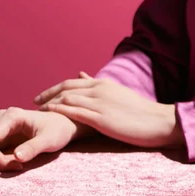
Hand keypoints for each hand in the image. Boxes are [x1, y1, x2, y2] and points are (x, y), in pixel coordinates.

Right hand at [0, 107, 90, 176]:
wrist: (62, 125)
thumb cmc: (58, 131)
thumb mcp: (48, 141)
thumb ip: (33, 148)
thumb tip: (16, 157)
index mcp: (12, 116)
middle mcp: (2, 117)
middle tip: (16, 168)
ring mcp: (0, 125)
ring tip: (18, 165)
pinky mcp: (1, 133)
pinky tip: (15, 163)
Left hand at [34, 72, 184, 147]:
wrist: (160, 122)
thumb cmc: (139, 111)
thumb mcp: (116, 93)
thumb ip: (97, 84)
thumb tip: (81, 73)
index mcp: (103, 84)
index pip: (71, 82)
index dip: (53, 89)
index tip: (41, 96)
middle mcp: (99, 90)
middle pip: (65, 88)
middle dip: (47, 94)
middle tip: (34, 102)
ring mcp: (100, 103)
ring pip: (68, 99)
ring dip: (50, 104)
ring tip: (38, 111)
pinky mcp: (102, 118)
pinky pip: (76, 112)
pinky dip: (60, 111)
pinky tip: (49, 114)